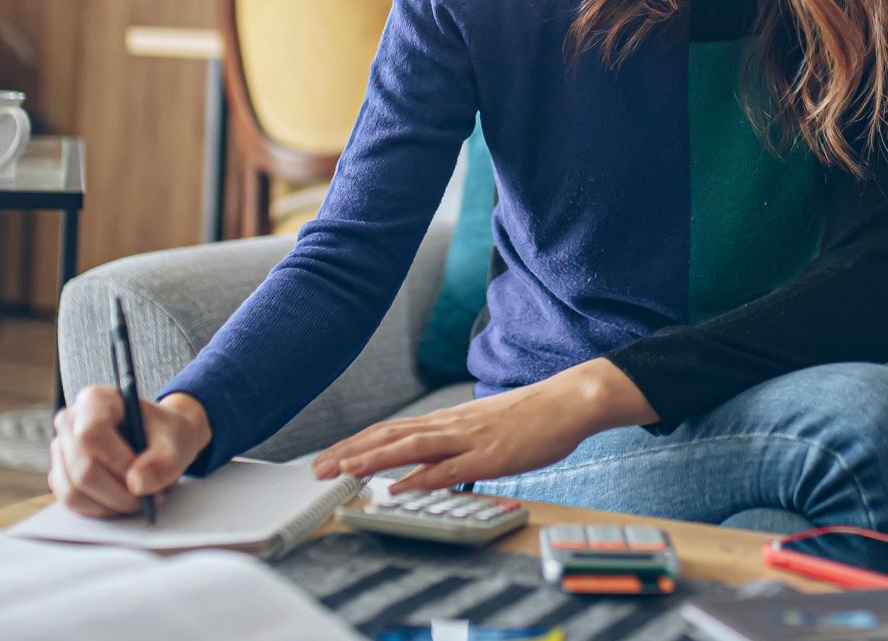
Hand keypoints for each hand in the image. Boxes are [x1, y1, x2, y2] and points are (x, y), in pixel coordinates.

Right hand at [49, 388, 211, 517]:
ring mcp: (61, 450)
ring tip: (138, 501)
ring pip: (73, 491)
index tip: (140, 477)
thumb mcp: (177, 441)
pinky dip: (99, 510)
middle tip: (147, 500)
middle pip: (82, 469)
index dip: (115, 462)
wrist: (161, 440)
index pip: (91, 435)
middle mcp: (70, 422)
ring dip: (109, 505)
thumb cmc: (166, 433)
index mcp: (96, 400)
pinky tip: (122, 502)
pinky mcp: (61, 474)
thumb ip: (164, 462)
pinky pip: (72, 502)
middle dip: (117, 493)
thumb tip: (136, 483)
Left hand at [311, 359, 654, 494]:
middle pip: (390, 436)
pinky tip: (399, 486)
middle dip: (351, 452)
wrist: (569, 400)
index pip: (392, 431)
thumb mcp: (484, 429)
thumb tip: (427, 464)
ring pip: (411, 448)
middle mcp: (451, 425)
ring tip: (344, 472)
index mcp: (448, 420)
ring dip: (374, 460)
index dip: (358, 443)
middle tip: (318, 469)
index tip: (330, 457)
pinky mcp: (491, 454)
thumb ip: (454, 446)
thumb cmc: (531, 418)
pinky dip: (421, 476)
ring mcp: (470, 438)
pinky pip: (450, 467)